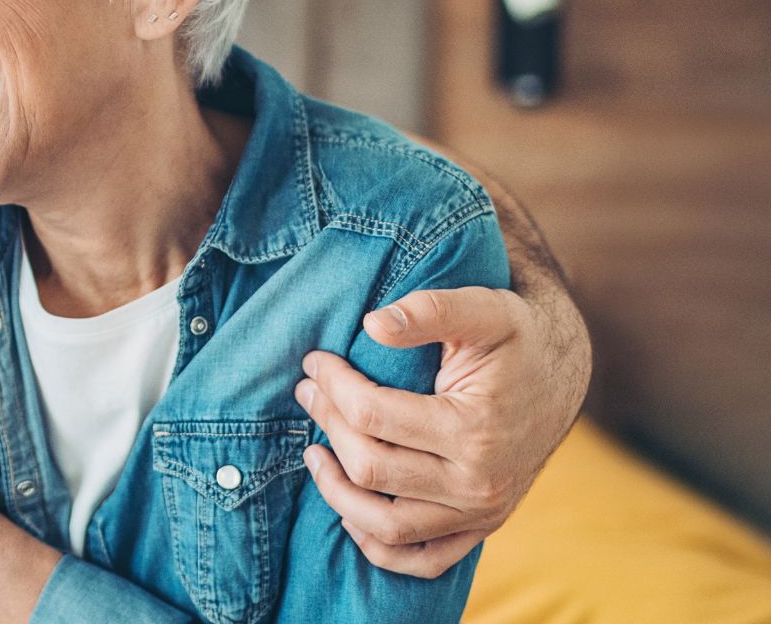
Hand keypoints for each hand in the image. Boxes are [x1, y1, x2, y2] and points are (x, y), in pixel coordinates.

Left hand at [295, 285, 583, 576]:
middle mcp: (480, 483)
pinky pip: (423, 560)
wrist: (560, 374)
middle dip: (328, 425)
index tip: (315, 362)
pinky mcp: (481, 529)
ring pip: (386, 525)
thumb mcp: (483, 308)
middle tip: (308, 393)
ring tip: (313, 453)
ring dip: (336, 492)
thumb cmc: (515, 337)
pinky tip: (350, 512)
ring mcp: (480, 513)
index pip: (373, 416)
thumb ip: (431, 310)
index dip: (333, 386)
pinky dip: (378, 546)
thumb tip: (372, 325)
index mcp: (477, 430)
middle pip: (371, 468)